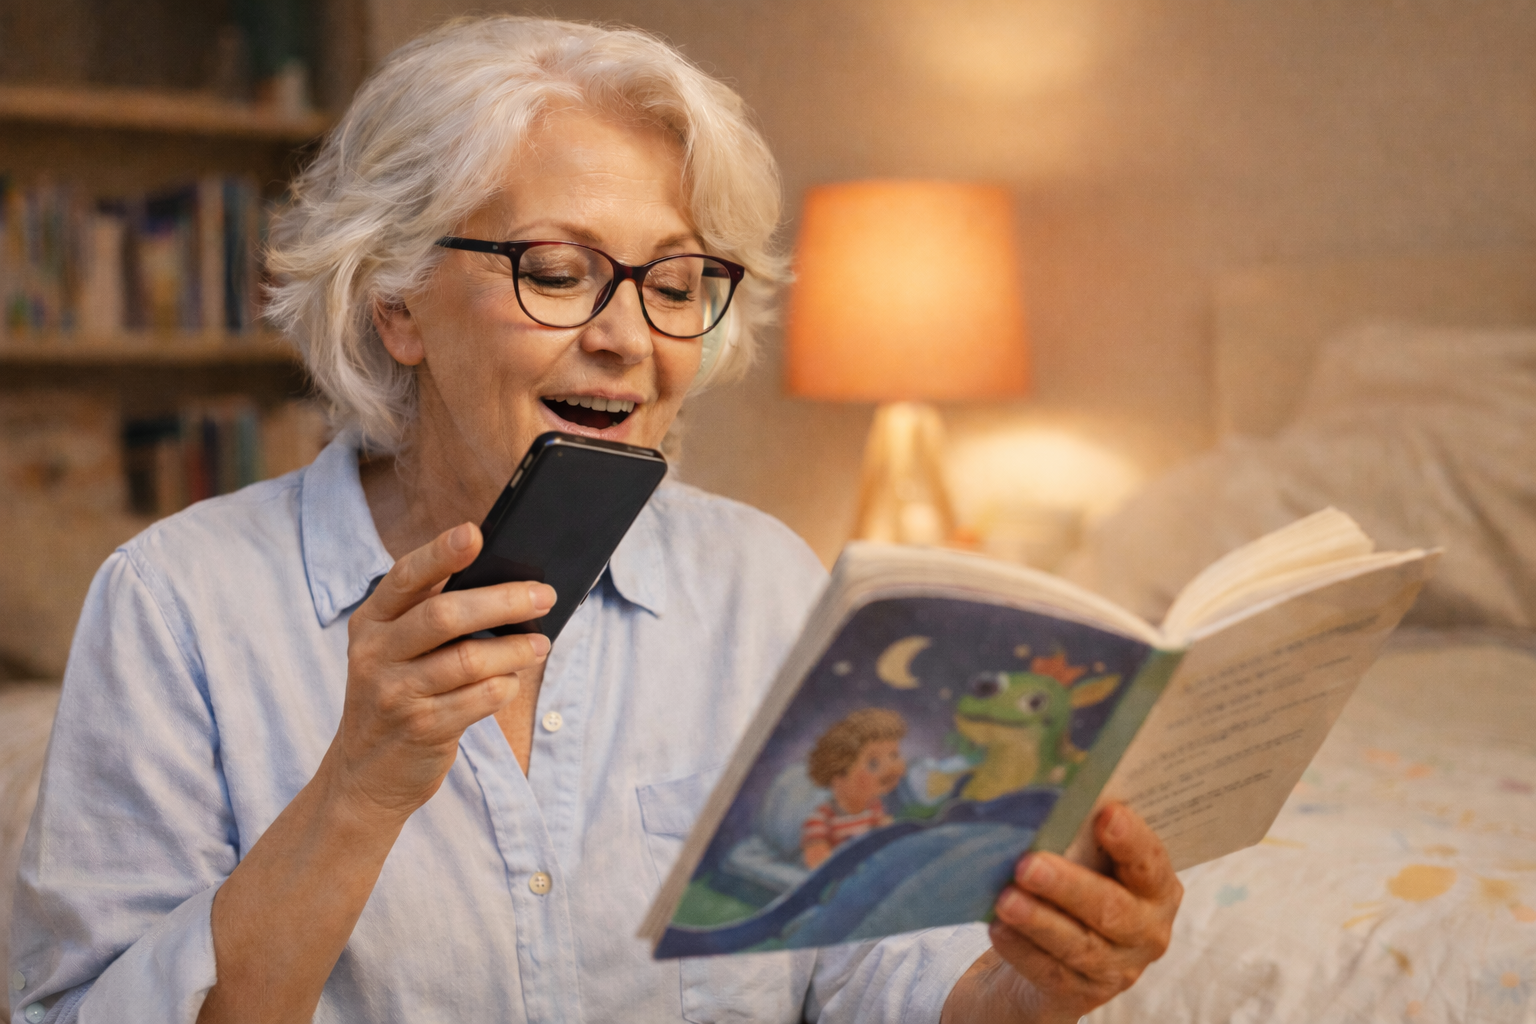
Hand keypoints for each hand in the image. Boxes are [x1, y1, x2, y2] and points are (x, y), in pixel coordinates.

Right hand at [323, 522, 554, 822]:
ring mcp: (395, 693)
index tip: (475, 533)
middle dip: (502, 601)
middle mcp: (376, 653)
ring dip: (514, 649)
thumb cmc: (399, 695)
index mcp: (371, 622)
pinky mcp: (420, 728)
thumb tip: (504, 581)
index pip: (405, 577)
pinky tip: (511, 681)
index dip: (440, 553)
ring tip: (540, 643)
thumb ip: (431, 616)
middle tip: (543, 595)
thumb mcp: (396, 651)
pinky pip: (477, 699)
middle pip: (444, 615)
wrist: (364, 775)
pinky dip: (502, 686)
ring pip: (468, 660)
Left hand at [942, 803, 1182, 1023]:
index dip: (1131, 840)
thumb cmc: (1083, 885)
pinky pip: (1050, 972)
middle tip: (1028, 864)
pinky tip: (998, 928)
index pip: (1150, 861)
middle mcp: (1148, 931)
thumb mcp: (1094, 863)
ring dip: (1039, 921)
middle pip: (1111, 909)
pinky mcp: (1083, 994)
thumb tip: (1048, 809)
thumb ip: (1084, 840)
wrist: (1066, 954)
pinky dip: (1022, 950)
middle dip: (1068, 885)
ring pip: (1078, 945)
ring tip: (1005, 899)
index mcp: (1158, 888)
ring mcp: (1118, 968)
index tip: (1107, 814)